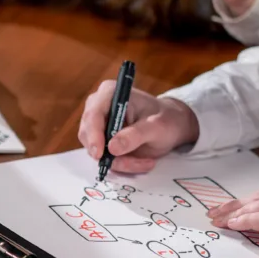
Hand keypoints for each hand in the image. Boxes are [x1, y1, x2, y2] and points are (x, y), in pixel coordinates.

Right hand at [78, 83, 199, 173]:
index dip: (93, 134)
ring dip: (119, 161)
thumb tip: (112, 147)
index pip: (93, 113)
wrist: (171, 126)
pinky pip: (103, 158)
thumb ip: (135, 135)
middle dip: (107, 153)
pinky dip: (121, 164)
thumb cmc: (166, 119)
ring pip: (95, 149)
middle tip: (129, 163)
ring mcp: (98, 125)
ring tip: (145, 161)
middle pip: (88, 133)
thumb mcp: (157, 127)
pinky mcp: (101, 141)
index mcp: (110, 93)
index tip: (100, 153)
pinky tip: (140, 161)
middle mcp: (99, 107)